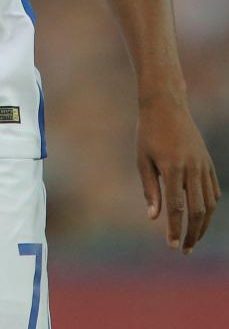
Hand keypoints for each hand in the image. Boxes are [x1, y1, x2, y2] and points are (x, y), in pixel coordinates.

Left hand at [137, 92, 220, 252]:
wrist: (166, 105)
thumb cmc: (148, 132)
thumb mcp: (142, 159)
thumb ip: (150, 189)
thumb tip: (154, 218)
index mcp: (172, 168)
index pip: (177, 208)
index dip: (175, 229)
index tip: (172, 246)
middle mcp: (192, 168)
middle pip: (197, 211)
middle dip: (191, 234)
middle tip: (184, 250)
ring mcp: (203, 165)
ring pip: (209, 204)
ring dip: (203, 225)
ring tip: (192, 240)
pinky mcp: (208, 162)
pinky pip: (213, 191)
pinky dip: (209, 207)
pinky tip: (201, 218)